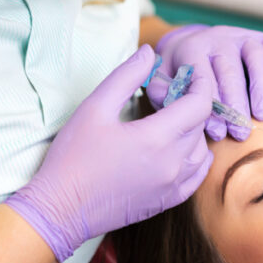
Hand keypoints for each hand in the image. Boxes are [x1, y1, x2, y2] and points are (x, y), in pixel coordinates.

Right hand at [5, 45, 213, 261]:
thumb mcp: (95, 107)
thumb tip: (149, 52)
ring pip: (202, 150)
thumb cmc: (73, 157)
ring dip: (192, 131)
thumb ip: (126, 76)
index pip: (200, 104)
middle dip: (191, 104)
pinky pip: (197, 175)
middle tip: (166, 96)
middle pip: (201, 125)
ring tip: (168, 121)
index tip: (190, 73)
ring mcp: (173, 186)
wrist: (61, 210)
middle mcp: (173, 163)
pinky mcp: (168, 201)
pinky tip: (177, 148)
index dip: (199, 84)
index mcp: (157, 137)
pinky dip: (195, 157)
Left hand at [148, 24, 262, 140]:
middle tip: (240, 133)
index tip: (216, 133)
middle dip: (236, 104)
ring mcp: (241, 36)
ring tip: (261, 115)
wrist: (194, 45)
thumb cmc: (178, 73)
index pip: (203, 77)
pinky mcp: (261, 38)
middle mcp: (217, 37)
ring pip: (256, 56)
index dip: (211, 107)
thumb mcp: (162, 81)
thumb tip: (173, 102)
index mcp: (191, 48)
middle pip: (230, 70)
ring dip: (260, 88)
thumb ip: (162, 92)